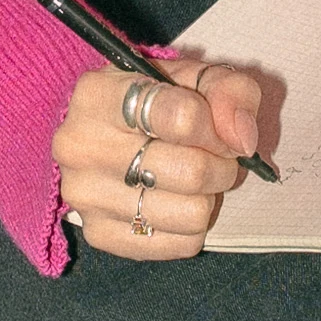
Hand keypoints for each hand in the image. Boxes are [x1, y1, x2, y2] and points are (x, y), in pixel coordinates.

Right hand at [54, 55, 273, 263]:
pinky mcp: (99, 234)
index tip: (220, 129)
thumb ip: (229, 91)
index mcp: (98, 95)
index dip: (218, 128)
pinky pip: (182, 244)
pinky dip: (191, 226)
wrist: (105, 136)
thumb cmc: (155, 101)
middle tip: (212, 156)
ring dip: (207, 197)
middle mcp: (80, 146)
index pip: (182, 118)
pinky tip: (175, 202)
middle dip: (220, 165)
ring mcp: (85, 195)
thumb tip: (241, 140)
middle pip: (192, 172)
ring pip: (191, 213)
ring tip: (191, 179)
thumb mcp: (194, 76)